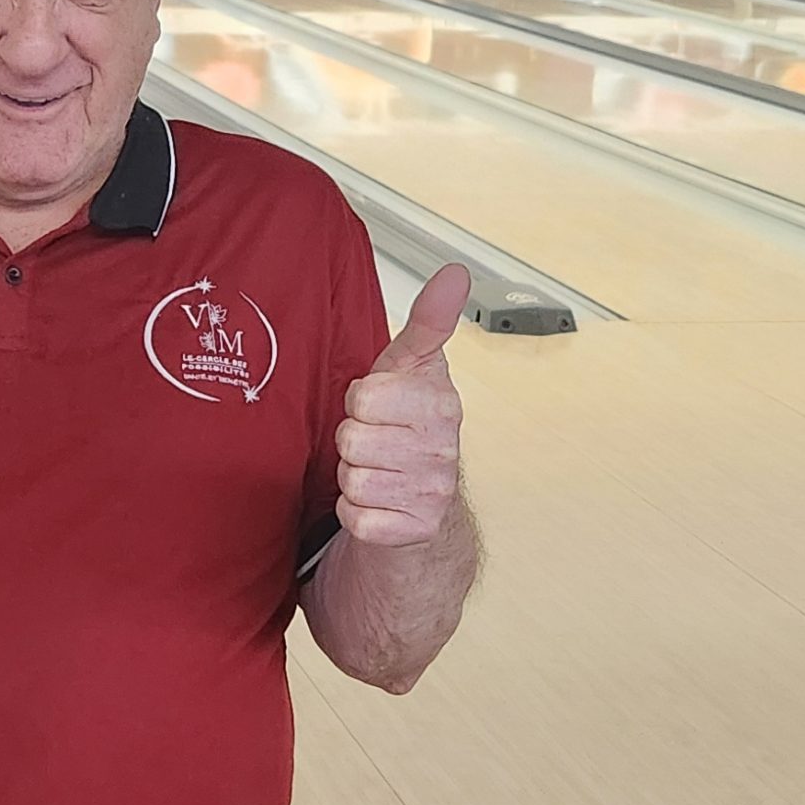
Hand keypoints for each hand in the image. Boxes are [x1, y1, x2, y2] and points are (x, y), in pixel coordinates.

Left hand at [333, 264, 468, 549]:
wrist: (425, 502)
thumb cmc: (407, 427)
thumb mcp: (412, 367)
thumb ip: (428, 320)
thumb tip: (454, 274)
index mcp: (441, 404)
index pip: (364, 396)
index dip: (361, 401)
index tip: (381, 406)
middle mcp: (443, 450)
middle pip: (351, 437)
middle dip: (353, 439)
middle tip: (376, 440)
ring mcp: (432, 492)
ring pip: (350, 477)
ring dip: (353, 475)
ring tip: (377, 469)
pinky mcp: (415, 530)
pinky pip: (355, 517)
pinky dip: (356, 512)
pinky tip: (378, 501)